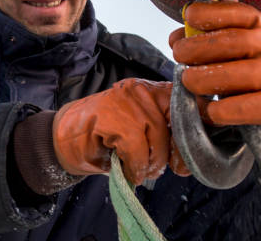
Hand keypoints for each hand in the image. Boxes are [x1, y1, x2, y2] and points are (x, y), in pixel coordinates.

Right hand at [52, 78, 189, 184]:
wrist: (63, 137)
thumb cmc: (105, 137)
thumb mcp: (141, 131)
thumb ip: (164, 135)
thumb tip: (188, 158)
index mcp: (154, 90)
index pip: (191, 104)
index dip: (196, 133)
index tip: (188, 158)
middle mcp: (143, 89)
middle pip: (178, 123)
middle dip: (176, 153)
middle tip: (162, 170)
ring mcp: (127, 100)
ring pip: (158, 138)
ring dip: (150, 164)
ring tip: (139, 170)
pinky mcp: (112, 115)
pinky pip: (137, 149)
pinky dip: (135, 167)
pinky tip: (127, 170)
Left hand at [169, 1, 260, 139]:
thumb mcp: (253, 43)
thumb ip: (219, 37)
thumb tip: (178, 36)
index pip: (239, 13)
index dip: (210, 13)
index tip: (189, 17)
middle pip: (232, 43)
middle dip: (197, 48)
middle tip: (179, 56)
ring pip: (238, 75)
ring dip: (205, 79)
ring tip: (188, 82)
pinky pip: (252, 108)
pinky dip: (226, 111)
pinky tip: (211, 112)